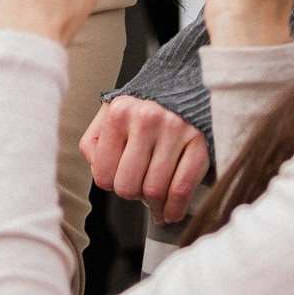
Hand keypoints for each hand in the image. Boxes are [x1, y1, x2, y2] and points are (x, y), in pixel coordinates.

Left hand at [80, 97, 209, 222]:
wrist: (185, 83)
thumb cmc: (144, 106)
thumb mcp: (111, 113)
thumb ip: (94, 143)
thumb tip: (99, 172)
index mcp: (119, 112)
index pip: (103, 175)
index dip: (111, 184)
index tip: (121, 179)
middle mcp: (146, 119)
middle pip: (128, 187)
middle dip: (133, 194)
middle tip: (140, 188)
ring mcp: (175, 130)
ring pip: (155, 191)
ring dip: (155, 205)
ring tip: (156, 200)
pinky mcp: (199, 141)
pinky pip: (182, 189)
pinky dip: (175, 209)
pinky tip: (171, 211)